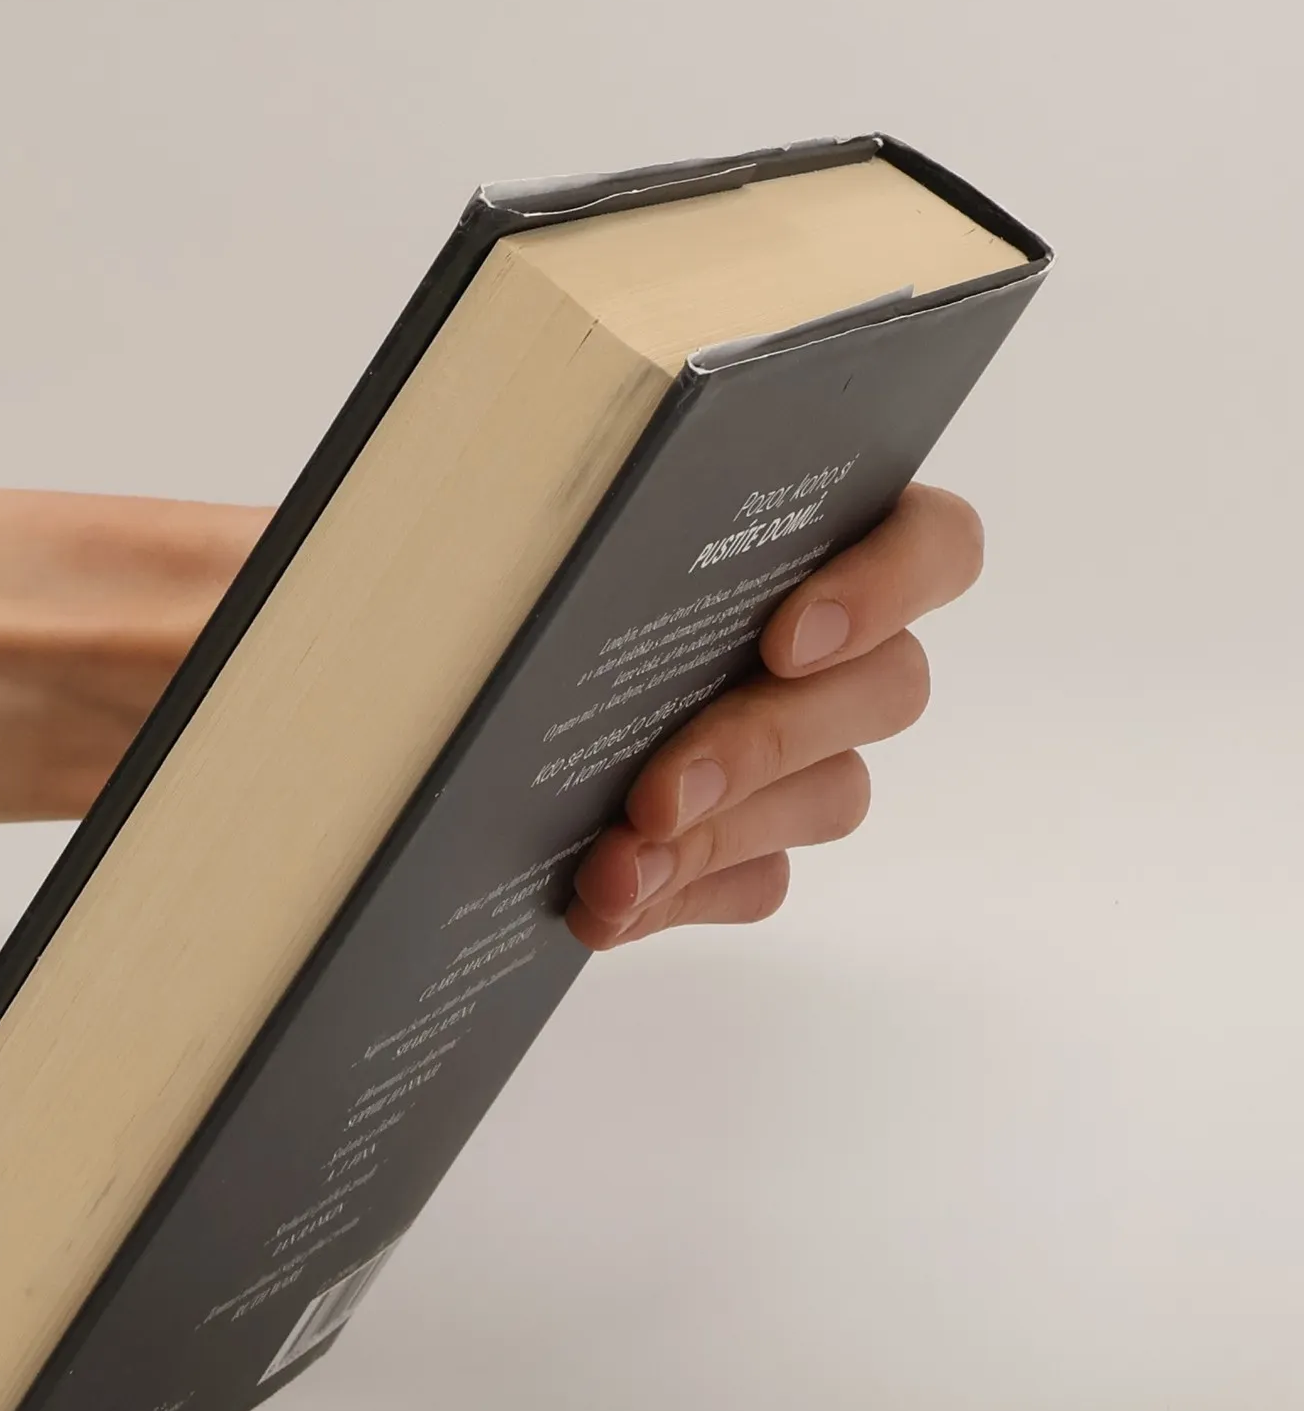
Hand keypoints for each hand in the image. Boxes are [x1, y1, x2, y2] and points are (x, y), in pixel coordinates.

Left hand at [565, 483, 984, 949]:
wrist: (476, 705)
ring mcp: (817, 749)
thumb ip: (577, 502)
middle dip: (763, 747)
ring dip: (717, 840)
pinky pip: (761, 877)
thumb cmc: (536, 558)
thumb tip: (532, 508)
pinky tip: (609, 908)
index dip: (886, 588)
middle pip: (883, 690)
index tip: (785, 643)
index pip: (934, 544)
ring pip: (828, 797)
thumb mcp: (554, 521)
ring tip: (612, 872)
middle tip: (658, 795)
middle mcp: (846, 645)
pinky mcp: (767, 839)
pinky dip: (683, 895)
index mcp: (828, 533)